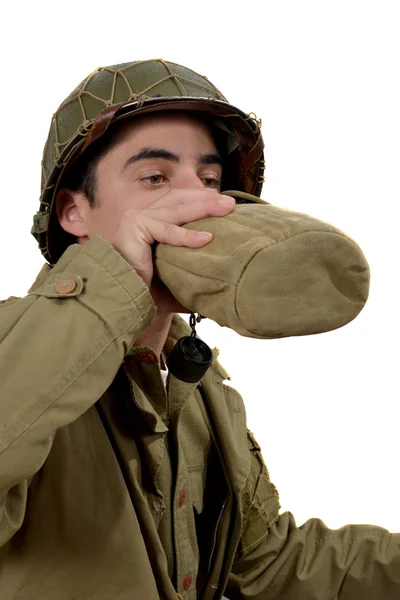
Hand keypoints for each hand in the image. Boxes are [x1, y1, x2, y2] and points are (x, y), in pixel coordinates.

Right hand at [110, 188, 235, 289]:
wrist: (125, 302)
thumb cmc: (148, 290)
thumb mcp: (175, 271)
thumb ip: (192, 263)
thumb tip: (224, 270)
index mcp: (150, 219)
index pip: (179, 200)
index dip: (202, 198)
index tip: (226, 203)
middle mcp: (141, 214)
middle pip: (179, 199)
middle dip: (207, 200)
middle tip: (231, 204)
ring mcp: (136, 219)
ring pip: (176, 210)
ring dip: (204, 208)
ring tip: (227, 210)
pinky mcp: (133, 229)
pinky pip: (166, 231)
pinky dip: (187, 236)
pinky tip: (207, 238)